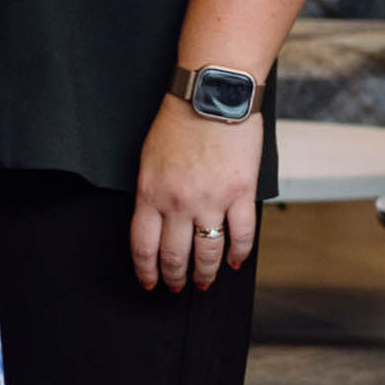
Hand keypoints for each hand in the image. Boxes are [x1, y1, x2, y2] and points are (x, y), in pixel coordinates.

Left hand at [133, 92, 265, 291]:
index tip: (149, 283)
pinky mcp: (240, 193)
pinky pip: (241, 236)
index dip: (146, 271)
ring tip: (204, 282)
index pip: (143, 246)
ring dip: (205, 274)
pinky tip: (236, 263)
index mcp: (150, 194)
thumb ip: (152, 193)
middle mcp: (178, 203)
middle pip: (174, 255)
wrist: (212, 96)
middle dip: (175, 278)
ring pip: (208, 253)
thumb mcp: (149, 160)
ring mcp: (211, 200)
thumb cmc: (178, 122)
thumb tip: (157, 224)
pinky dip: (239, 254)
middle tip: (178, 288)